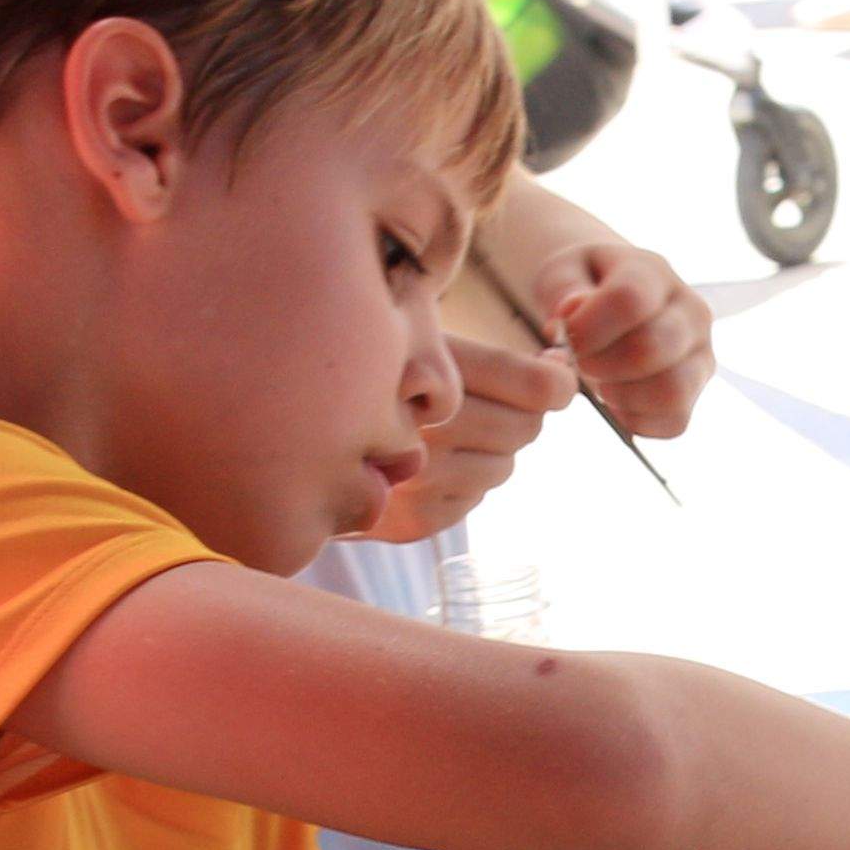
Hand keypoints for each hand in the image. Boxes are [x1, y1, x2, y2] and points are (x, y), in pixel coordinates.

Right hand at [375, 337, 564, 542]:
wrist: (286, 431)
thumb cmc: (368, 367)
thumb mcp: (413, 327)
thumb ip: (486, 344)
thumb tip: (562, 361)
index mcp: (426, 369)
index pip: (535, 386)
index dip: (559, 379)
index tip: (556, 368)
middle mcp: (422, 430)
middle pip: (528, 428)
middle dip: (526, 410)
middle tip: (502, 395)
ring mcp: (419, 483)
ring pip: (506, 466)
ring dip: (494, 447)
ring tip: (453, 427)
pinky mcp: (416, 522)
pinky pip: (475, 498)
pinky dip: (465, 478)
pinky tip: (431, 458)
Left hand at [512, 235, 711, 439]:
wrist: (616, 301)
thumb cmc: (585, 286)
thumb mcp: (562, 273)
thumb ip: (562, 289)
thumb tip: (571, 312)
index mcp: (653, 271)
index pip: (629, 300)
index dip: (588, 328)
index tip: (564, 338)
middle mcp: (690, 311)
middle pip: (651, 348)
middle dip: (599, 365)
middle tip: (580, 362)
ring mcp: (700, 353)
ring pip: (672, 391)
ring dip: (621, 396)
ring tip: (601, 382)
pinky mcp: (697, 390)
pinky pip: (674, 422)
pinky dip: (636, 420)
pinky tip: (617, 400)